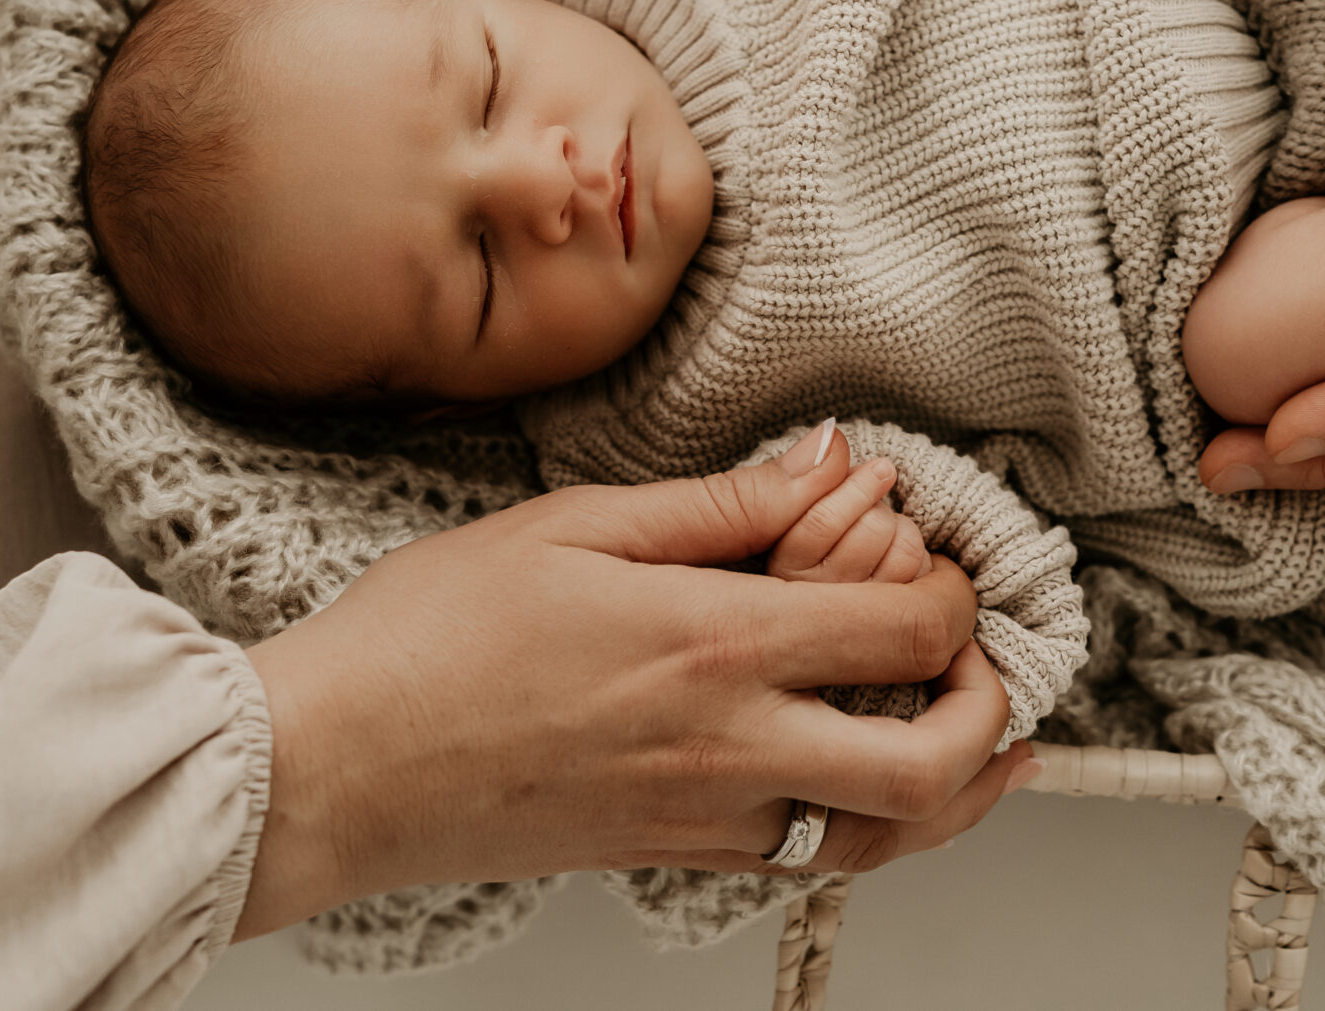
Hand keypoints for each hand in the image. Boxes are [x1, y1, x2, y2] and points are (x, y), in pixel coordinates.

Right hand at [237, 422, 1031, 935]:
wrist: (332, 770)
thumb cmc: (428, 639)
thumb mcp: (575, 525)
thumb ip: (720, 502)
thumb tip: (830, 466)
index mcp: (714, 646)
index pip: (909, 633)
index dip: (956, 593)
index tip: (938, 558)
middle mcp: (730, 749)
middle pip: (933, 768)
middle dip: (993, 713)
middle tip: (983, 660)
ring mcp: (705, 819)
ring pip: (885, 839)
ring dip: (955, 791)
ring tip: (982, 737)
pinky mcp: (670, 855)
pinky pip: (807, 857)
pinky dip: (867, 823)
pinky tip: (867, 777)